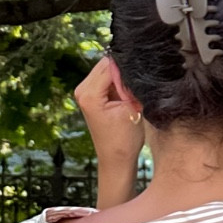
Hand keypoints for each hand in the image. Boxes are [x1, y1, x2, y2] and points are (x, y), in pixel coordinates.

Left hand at [74, 57, 142, 205]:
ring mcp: (84, 92)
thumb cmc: (124, 140)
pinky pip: (106, 78)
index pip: (110, 64)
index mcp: (89, 93)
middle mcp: (82, 90)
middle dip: (123, 70)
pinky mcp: (91, 95)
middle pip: (106, 64)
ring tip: (129, 95)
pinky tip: (124, 96)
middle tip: (134, 88)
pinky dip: (117, 83)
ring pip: (107, 69)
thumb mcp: (132, 107)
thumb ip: (128, 83)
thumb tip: (132, 62)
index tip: (140, 73)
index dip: (128, 66)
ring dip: (120, 77)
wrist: (116, 159)